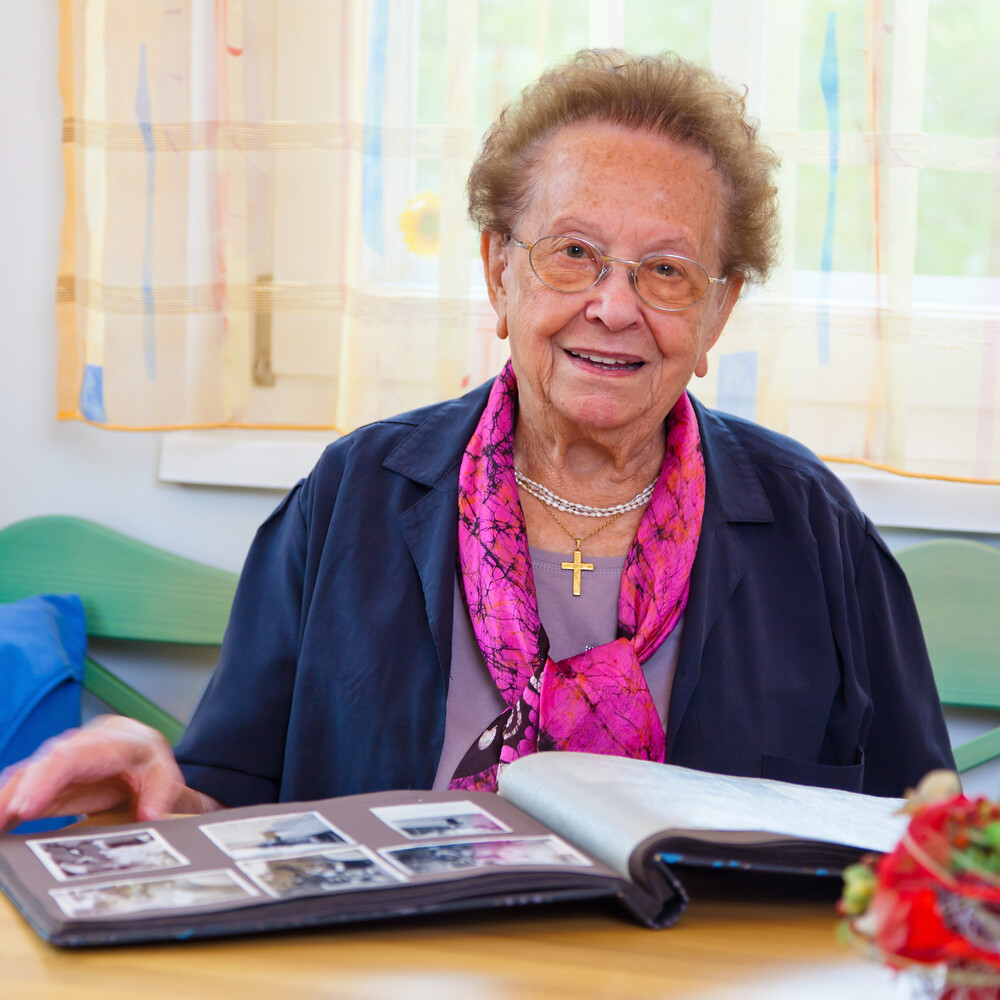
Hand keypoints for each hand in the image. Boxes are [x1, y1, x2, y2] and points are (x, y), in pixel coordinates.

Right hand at [0, 715, 219, 831]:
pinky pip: (20, 790)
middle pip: (39, 767)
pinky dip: (4, 806)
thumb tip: (148, 814)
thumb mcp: (164, 776)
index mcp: (109, 744)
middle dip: (15, 795)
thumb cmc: (147, 763)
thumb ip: (159, 793)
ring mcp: (57, 762)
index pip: (70, 757)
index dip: (45, 780)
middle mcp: (76, 748)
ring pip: (23, 778)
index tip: (26, 807)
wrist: (136, 751)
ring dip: (3, 802)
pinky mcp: (44, 780)